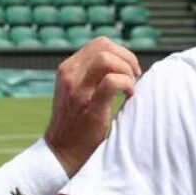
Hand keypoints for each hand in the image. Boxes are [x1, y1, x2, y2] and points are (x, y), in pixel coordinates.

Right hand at [44, 37, 140, 176]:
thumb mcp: (76, 90)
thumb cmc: (76, 121)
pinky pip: (113, 82)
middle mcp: (70, 74)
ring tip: (130, 87)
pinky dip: (127, 84)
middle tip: (134, 77)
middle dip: (127, 58)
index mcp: (68, 68)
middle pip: (104, 46)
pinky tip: (128, 96)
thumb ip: (90, 74)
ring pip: (107, 59)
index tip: (129, 70)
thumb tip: (123, 62)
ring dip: (126, 70)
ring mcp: (77, 89)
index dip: (121, 53)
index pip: (100, 43)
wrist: (62, 151)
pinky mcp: (89, 105)